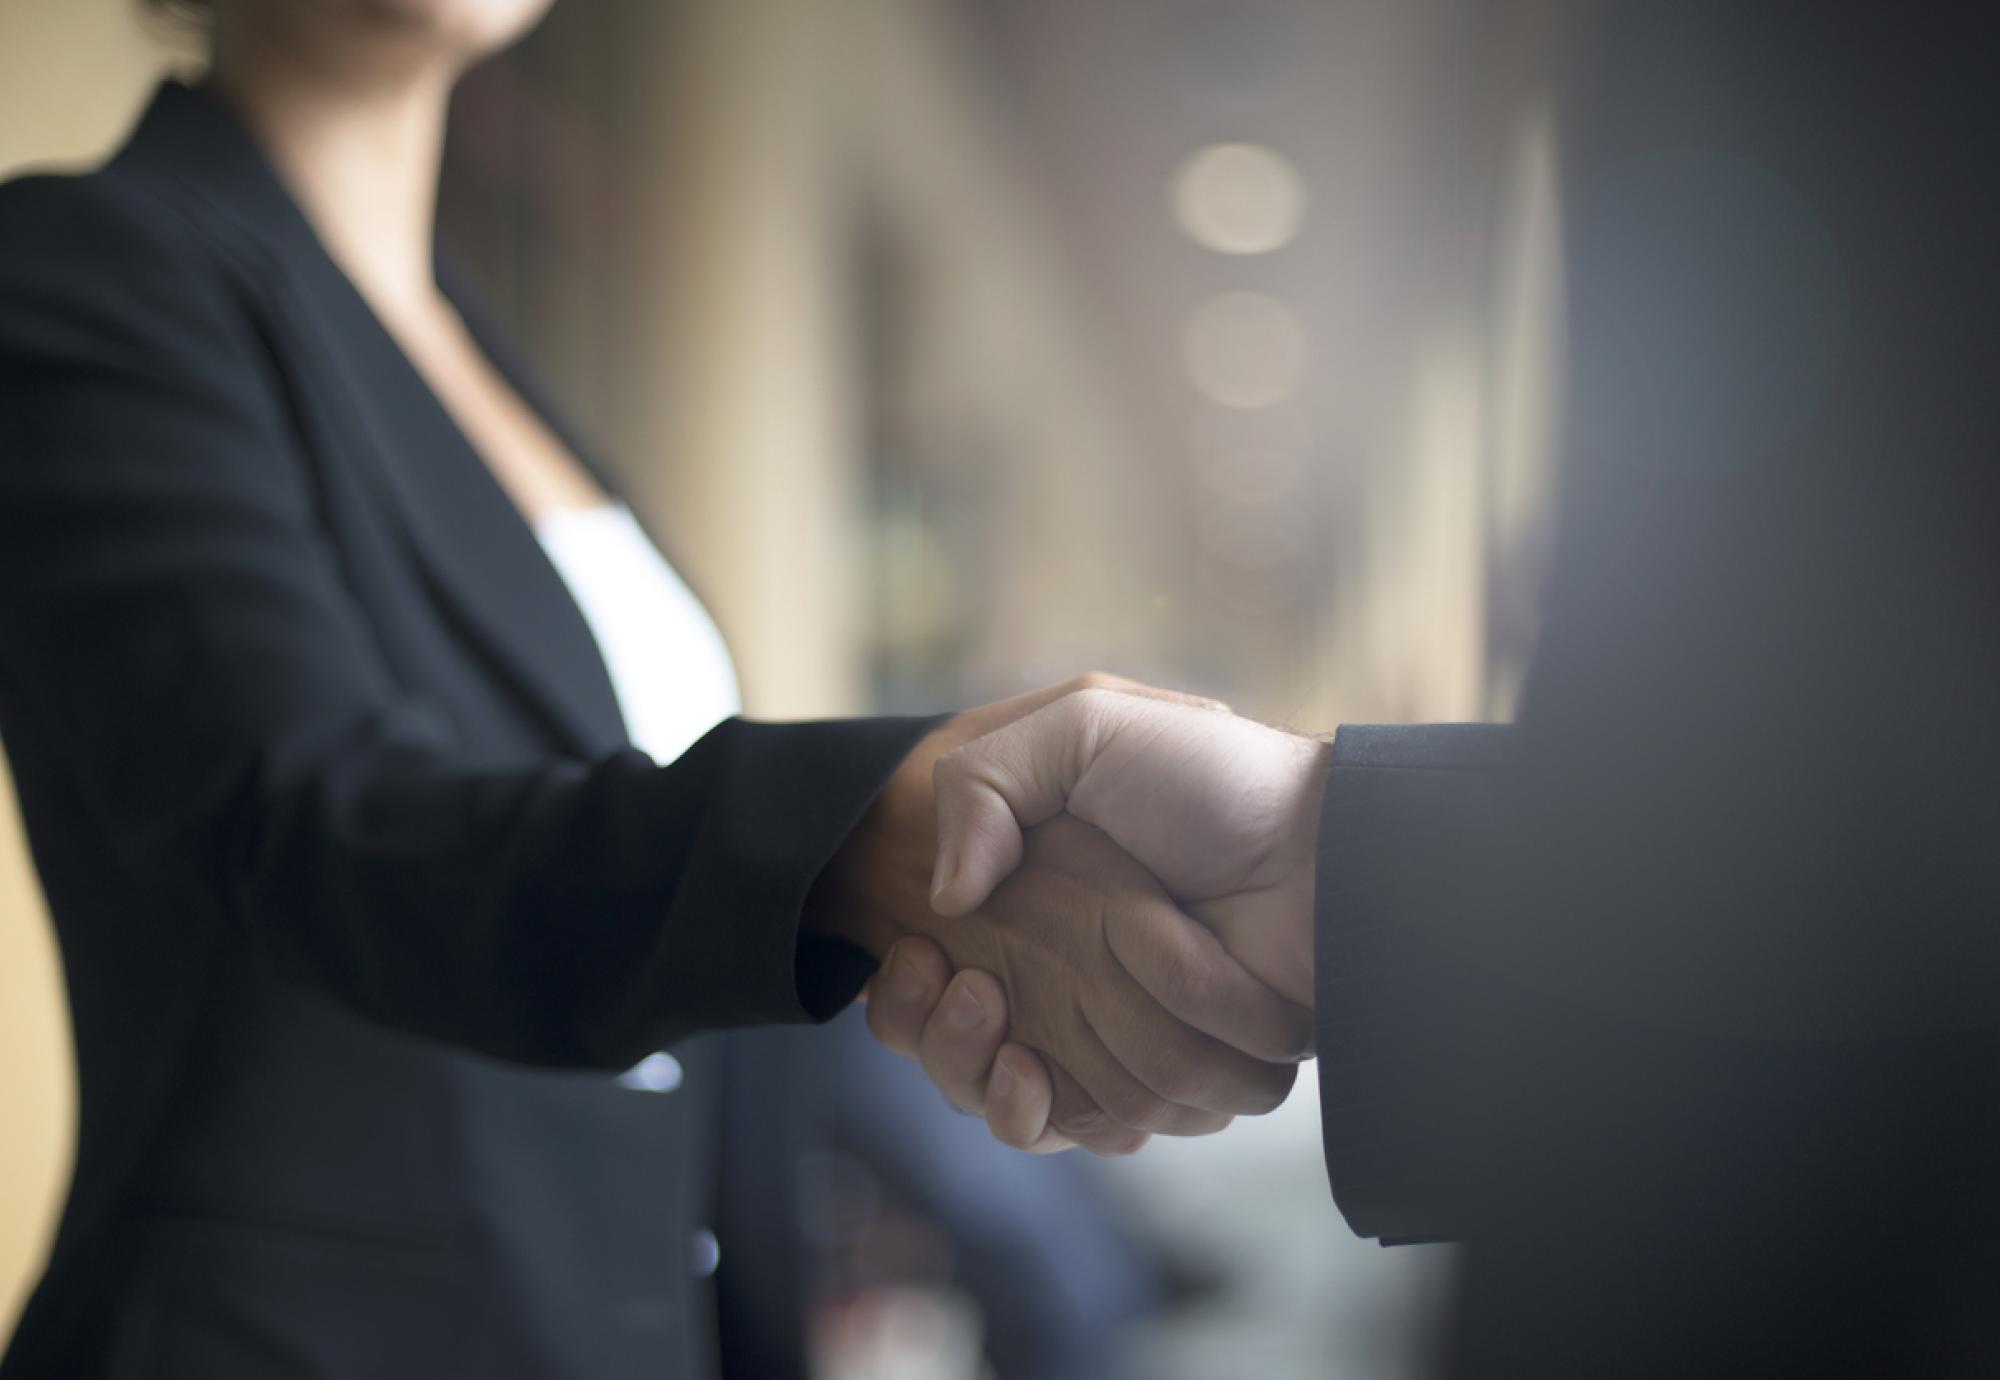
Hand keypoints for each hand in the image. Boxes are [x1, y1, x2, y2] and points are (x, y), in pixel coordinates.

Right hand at [813, 675, 1311, 1152]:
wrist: (1321, 858)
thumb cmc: (1211, 780)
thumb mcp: (1086, 723)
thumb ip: (982, 781)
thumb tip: (944, 898)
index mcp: (1033, 896)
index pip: (927, 970)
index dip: (903, 989)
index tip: (916, 959)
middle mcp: (1060, 971)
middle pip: (950, 1050)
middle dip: (935, 1036)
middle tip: (967, 988)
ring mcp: (1108, 1033)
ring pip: (1001, 1099)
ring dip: (978, 1072)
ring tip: (998, 1024)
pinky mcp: (1160, 1083)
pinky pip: (1079, 1127)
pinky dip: (1044, 1112)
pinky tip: (1029, 1073)